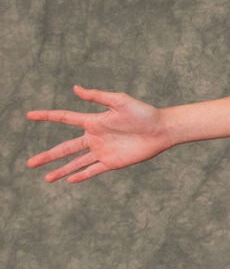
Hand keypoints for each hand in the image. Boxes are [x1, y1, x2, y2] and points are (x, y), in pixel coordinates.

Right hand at [26, 88, 175, 182]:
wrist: (162, 129)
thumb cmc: (143, 112)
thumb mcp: (119, 101)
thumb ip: (97, 97)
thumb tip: (75, 88)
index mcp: (93, 121)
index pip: (64, 118)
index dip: (46, 116)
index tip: (29, 115)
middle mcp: (94, 137)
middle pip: (64, 148)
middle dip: (47, 156)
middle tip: (29, 163)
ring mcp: (102, 151)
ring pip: (76, 163)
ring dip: (61, 170)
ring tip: (46, 178)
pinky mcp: (113, 162)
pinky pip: (93, 170)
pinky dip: (81, 175)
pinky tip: (69, 180)